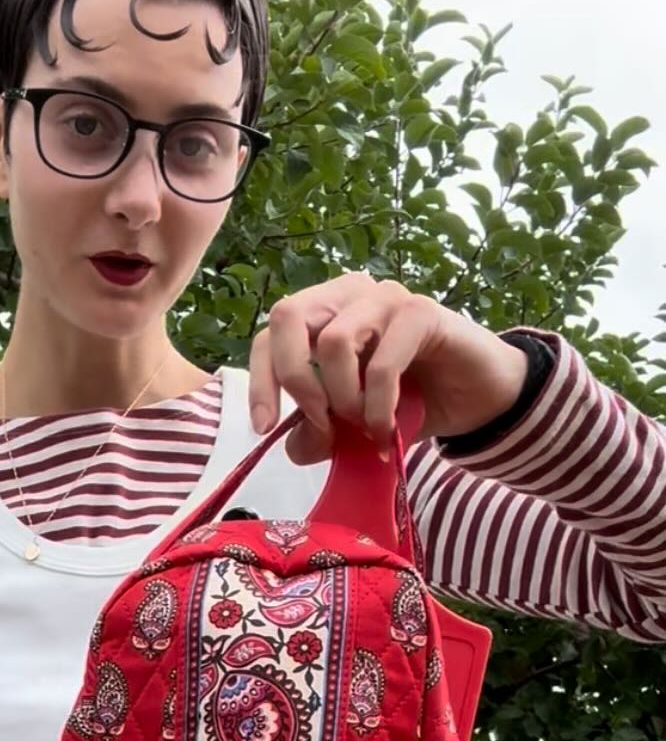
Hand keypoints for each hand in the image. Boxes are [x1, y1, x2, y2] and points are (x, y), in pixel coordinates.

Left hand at [248, 273, 530, 464]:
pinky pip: (380, 365)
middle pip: (288, 318)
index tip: (266, 426)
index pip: (271, 333)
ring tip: (365, 426)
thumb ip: (319, 432)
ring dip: (343, 399)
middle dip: (295, 379)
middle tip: (322, 422)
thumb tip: (291, 446)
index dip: (261, 380)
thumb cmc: (411, 403)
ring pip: (333, 342)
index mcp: (325, 312)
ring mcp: (385, 297)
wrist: (478, 398)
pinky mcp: (421, 312)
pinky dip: (378, 408)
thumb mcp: (353, 425)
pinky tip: (388, 431)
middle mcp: (350, 294)